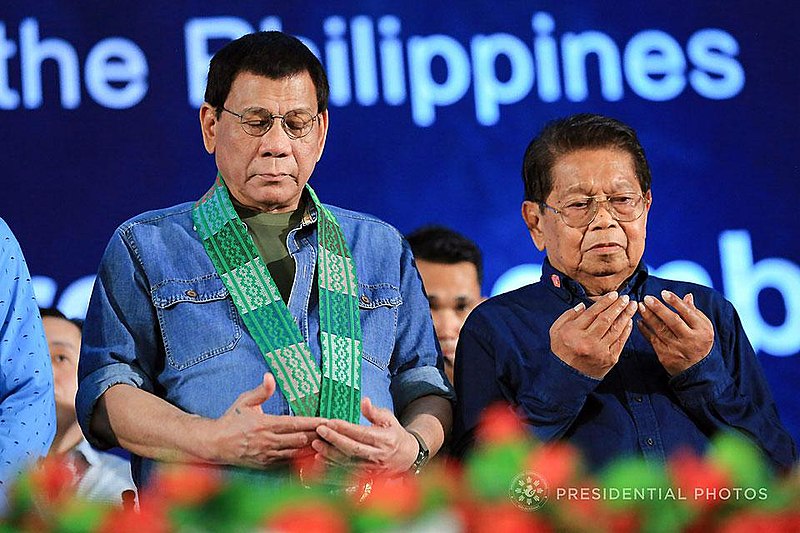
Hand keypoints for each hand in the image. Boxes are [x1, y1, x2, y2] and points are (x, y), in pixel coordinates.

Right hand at [204, 372, 323, 467]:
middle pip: (300, 439)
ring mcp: (267, 455)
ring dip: (311, 448)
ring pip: (296, 453)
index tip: (327, 420)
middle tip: (333, 430)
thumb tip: (270, 376)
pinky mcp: (266, 465)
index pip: (295, 424)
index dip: (313, 423)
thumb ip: (261, 390)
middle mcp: (268, 441)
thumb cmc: (231, 420)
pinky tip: (311, 454)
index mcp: (265, 424)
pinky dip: (300, 459)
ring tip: (327, 442)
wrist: (215, 444)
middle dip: (317, 435)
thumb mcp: (245, 401)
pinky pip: (288, 463)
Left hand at [311, 397, 418, 475]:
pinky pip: (346, 473)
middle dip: (334, 439)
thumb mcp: (389, 419)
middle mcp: (377, 455)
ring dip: (330, 454)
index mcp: (384, 439)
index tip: (330, 421)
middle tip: (320, 430)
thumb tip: (364, 401)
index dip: (345, 428)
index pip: (361, 433)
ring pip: (347, 462)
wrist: (408, 458)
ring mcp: (371, 468)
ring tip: (316, 445)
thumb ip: (374, 412)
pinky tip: (320, 460)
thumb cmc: (395, 435)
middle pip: (352, 448)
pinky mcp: (366, 477)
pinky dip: (332, 468)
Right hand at [550, 292, 637, 378]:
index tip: (614, 294)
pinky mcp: (609, 360)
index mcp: (573, 333)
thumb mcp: (556, 331)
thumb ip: (568, 316)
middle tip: (626, 297)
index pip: (592, 313)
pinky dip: (626, 330)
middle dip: (618, 306)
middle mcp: (587, 342)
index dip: (604, 302)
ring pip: (616, 329)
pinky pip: (621, 342)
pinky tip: (629, 321)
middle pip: (606, 320)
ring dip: (626, 316)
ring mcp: (600, 351)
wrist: (567, 377)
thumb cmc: (561, 351)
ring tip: (632, 306)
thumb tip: (584, 306)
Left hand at [637, 290, 713, 375]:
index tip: (663, 293)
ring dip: (648, 317)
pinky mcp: (665, 356)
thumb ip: (694, 312)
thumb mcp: (703, 327)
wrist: (697, 370)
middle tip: (647, 298)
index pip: (687, 313)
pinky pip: (652, 340)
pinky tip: (639, 321)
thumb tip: (687, 295)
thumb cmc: (699, 342)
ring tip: (640, 306)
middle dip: (658, 308)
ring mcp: (677, 349)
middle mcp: (690, 339)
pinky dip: (645, 330)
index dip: (675, 302)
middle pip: (672, 321)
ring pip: (660, 330)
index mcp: (702, 330)